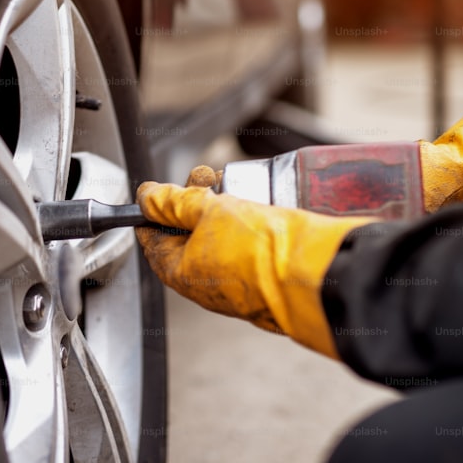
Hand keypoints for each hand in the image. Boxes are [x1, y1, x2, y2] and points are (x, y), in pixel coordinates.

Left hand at [136, 171, 375, 357]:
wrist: (315, 273)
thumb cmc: (260, 250)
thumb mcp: (207, 211)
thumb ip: (173, 201)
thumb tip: (147, 196)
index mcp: (183, 274)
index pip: (154, 243)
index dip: (151, 214)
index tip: (154, 195)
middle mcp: (208, 285)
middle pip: (188, 235)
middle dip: (192, 201)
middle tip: (202, 178)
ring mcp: (238, 282)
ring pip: (218, 237)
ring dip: (219, 207)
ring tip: (230, 183)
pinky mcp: (266, 275)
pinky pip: (245, 246)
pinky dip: (243, 222)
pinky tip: (253, 202)